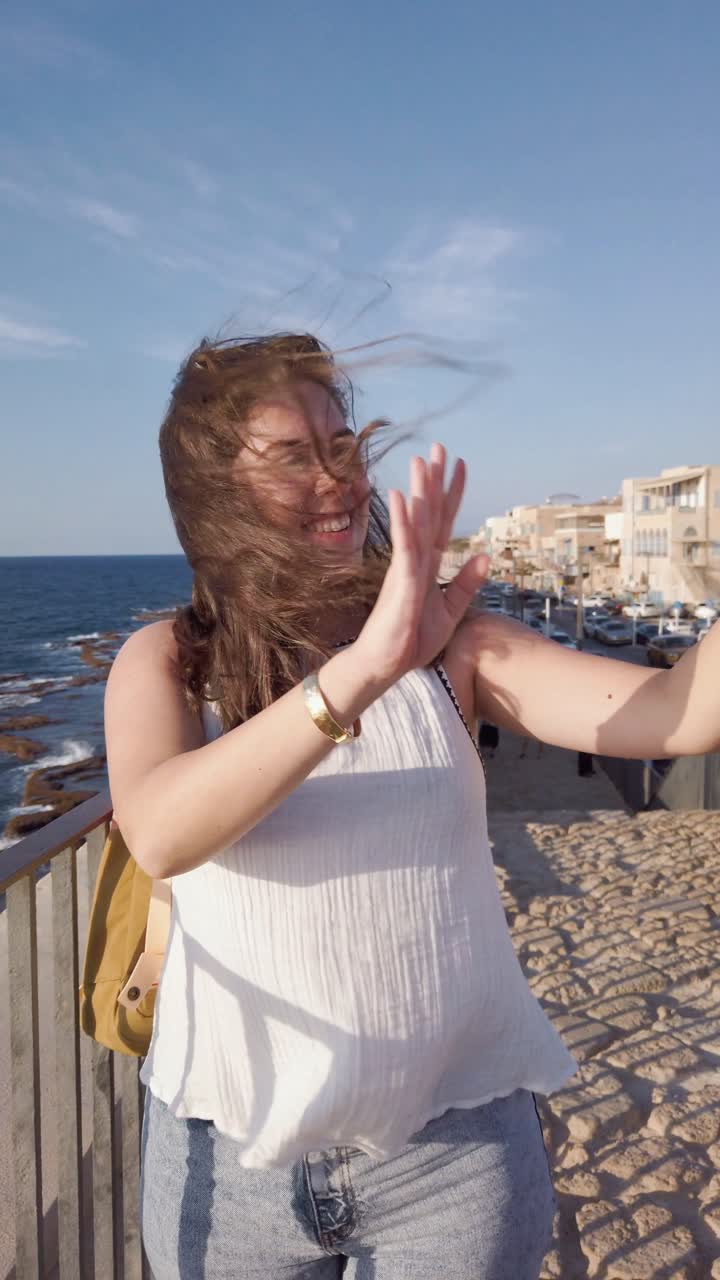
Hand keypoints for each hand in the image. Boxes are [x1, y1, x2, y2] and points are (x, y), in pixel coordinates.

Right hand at [355, 443, 488, 683]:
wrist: (386, 665)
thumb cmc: (410, 639)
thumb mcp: (449, 611)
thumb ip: (465, 584)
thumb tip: (485, 555)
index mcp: (429, 564)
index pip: (444, 522)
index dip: (452, 493)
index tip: (460, 465)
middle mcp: (417, 560)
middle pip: (429, 513)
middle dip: (435, 480)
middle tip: (438, 446)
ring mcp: (407, 568)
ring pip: (416, 523)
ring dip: (420, 491)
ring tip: (421, 459)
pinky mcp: (400, 582)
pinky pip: (404, 547)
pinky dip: (404, 521)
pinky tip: (403, 497)